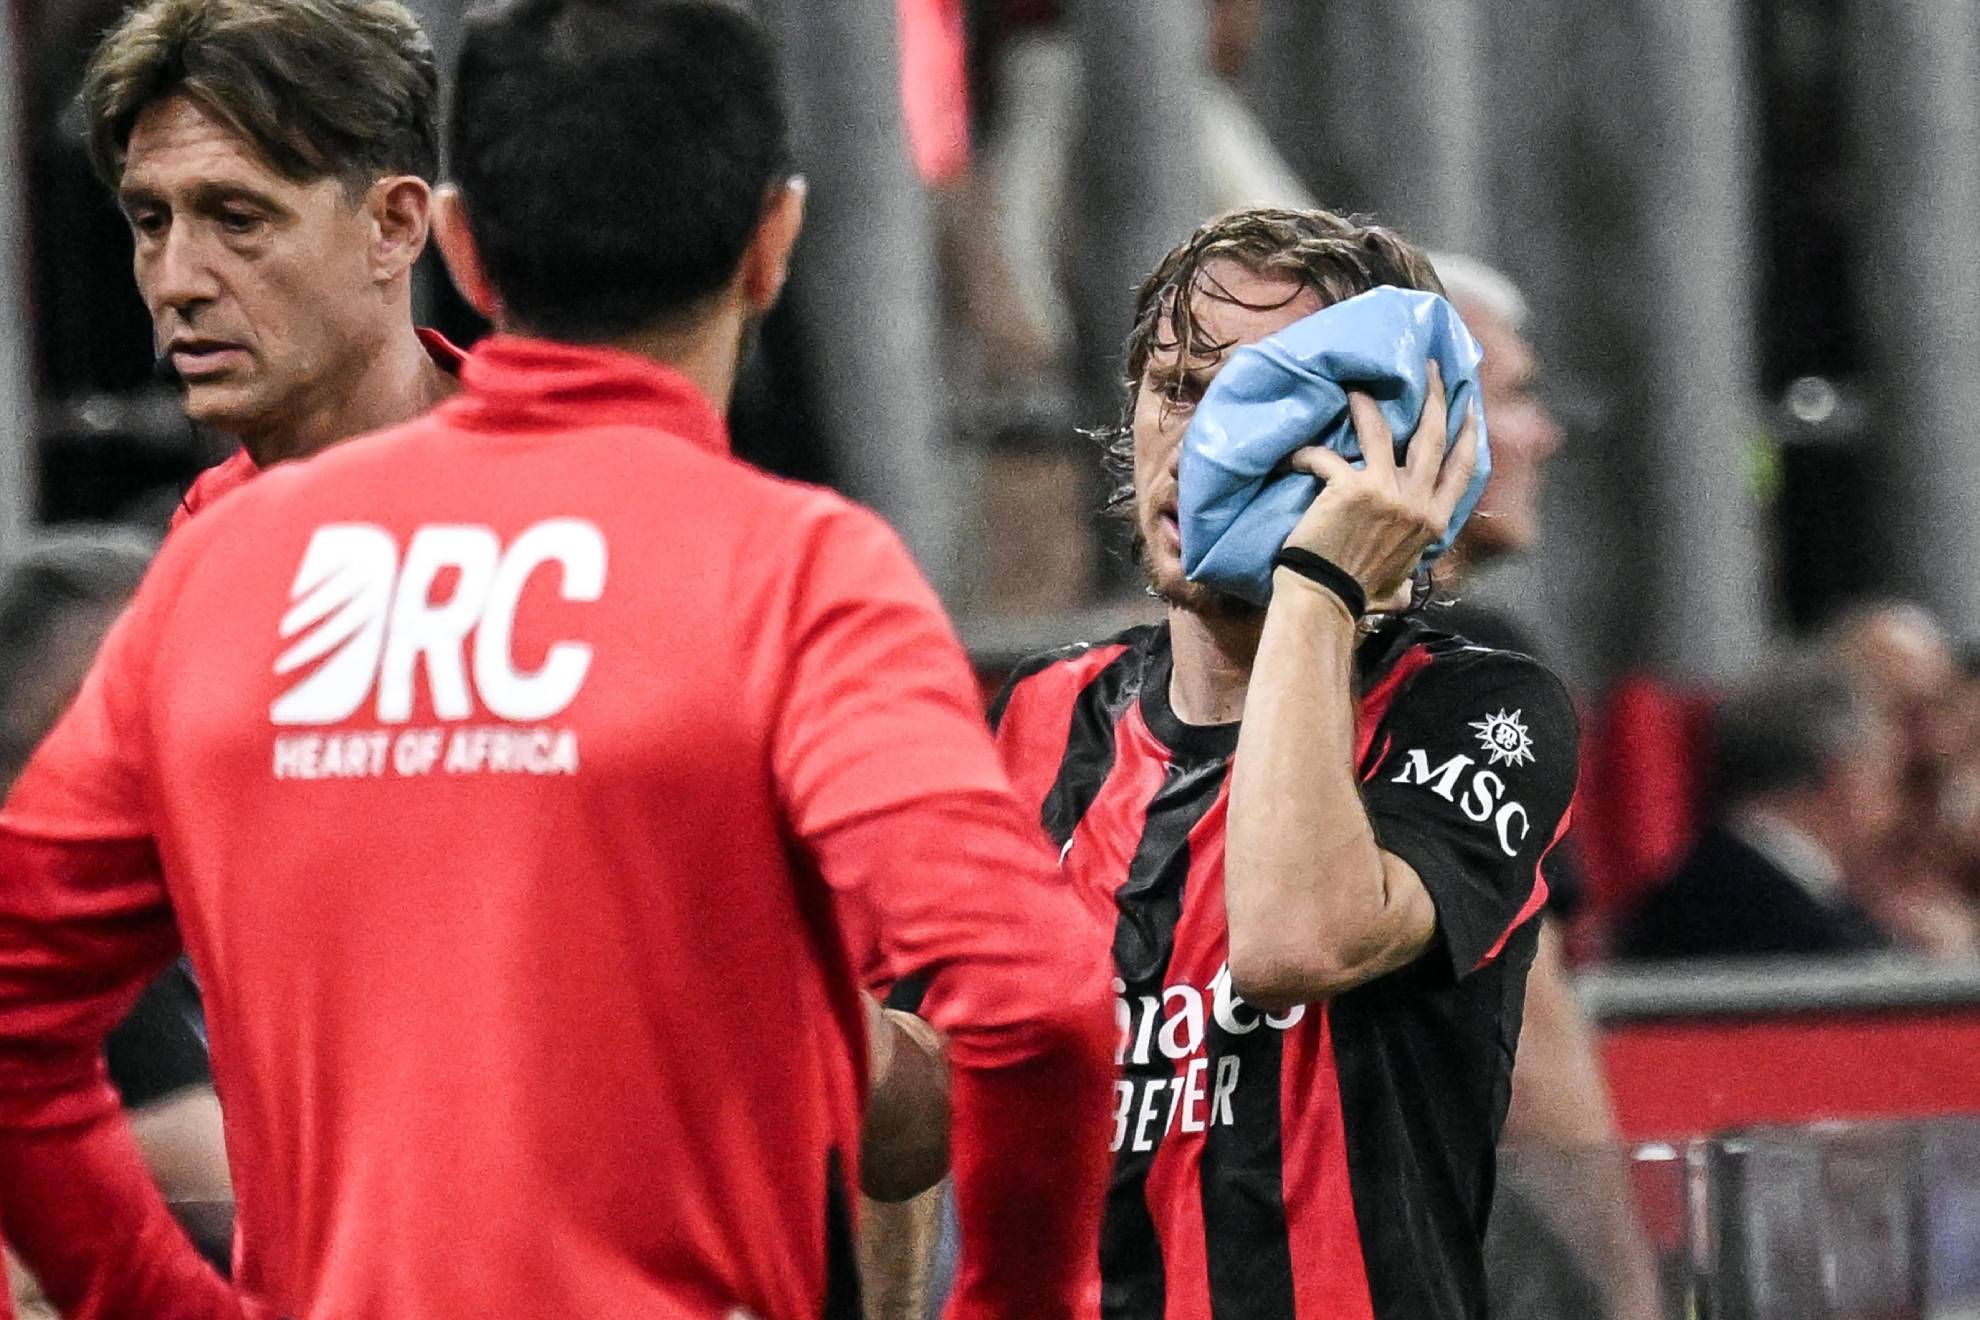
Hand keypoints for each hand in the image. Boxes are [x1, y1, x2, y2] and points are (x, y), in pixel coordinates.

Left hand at [1280, 361, 1480, 611]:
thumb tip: (1406, 589)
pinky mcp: (1349, 487)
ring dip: (1367, 404)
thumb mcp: (1398, 585)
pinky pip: (1327, 455)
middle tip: (1432, 368)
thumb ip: (1407, 576)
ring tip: (1355, 385)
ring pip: (1382, 429)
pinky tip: (1292, 456)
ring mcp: (1386, 492)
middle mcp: (1417, 503)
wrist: (1325, 600)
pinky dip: (1307, 453)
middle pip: (1434, 436)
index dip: (1469, 433)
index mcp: (1433, 522)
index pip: (1463, 469)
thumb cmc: (1357, 596)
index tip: (1471, 406)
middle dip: (1436, 396)